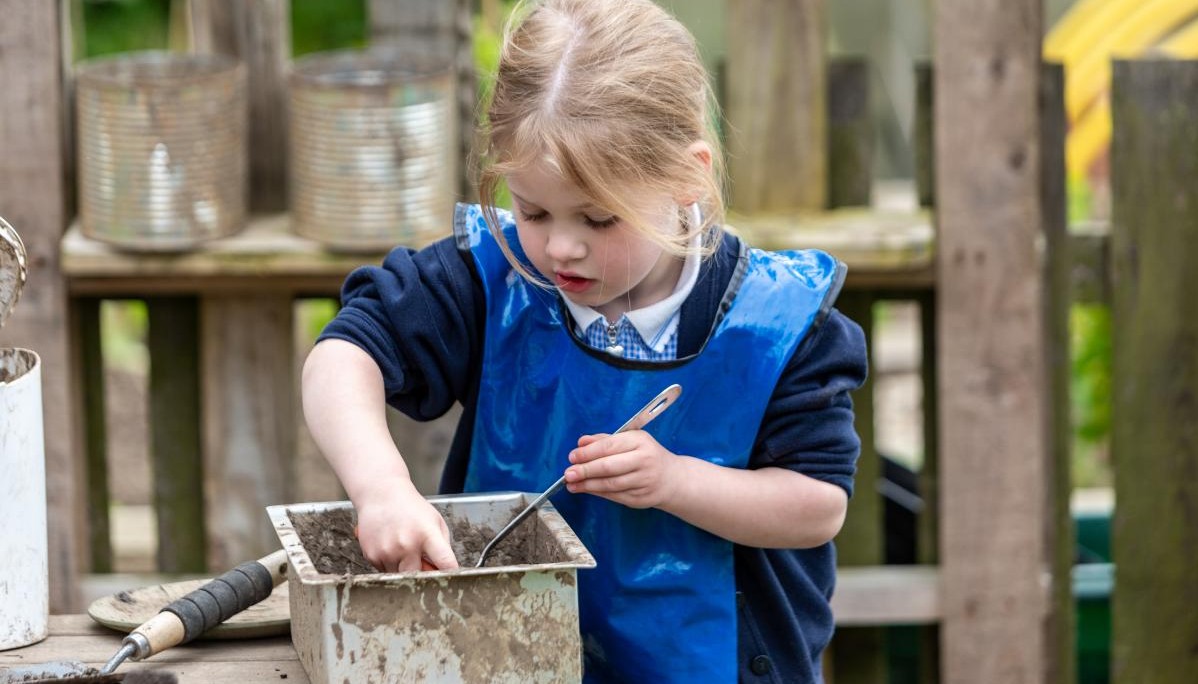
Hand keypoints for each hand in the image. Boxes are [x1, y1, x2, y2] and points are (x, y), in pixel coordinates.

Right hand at [352, 482, 458, 572]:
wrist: (381, 495)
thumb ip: (443, 548)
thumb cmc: (410, 508)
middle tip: (422, 561)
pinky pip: (385, 572)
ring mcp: (387, 552)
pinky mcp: (372, 556)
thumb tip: (443, 571)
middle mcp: (406, 545)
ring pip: (400, 577)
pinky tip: (390, 546)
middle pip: (419, 578)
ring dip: (405, 569)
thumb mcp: (435, 521)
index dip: (451, 573)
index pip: (444, 562)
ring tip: (403, 547)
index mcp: (427, 534)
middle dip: (422, 575)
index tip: (453, 578)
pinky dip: (391, 564)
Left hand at [563, 430, 680, 508]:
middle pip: (609, 467)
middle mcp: (644, 460)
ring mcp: (644, 481)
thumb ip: (605, 440)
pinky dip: (598, 493)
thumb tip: (581, 442)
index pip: (609, 446)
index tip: (572, 456)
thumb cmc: (647, 455)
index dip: (588, 453)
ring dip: (588, 485)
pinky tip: (586, 489)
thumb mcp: (631, 440)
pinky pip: (615, 496)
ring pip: (611, 484)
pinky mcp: (641, 498)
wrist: (673, 479)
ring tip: (573, 484)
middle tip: (569, 473)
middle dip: (586, 470)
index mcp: (640, 441)